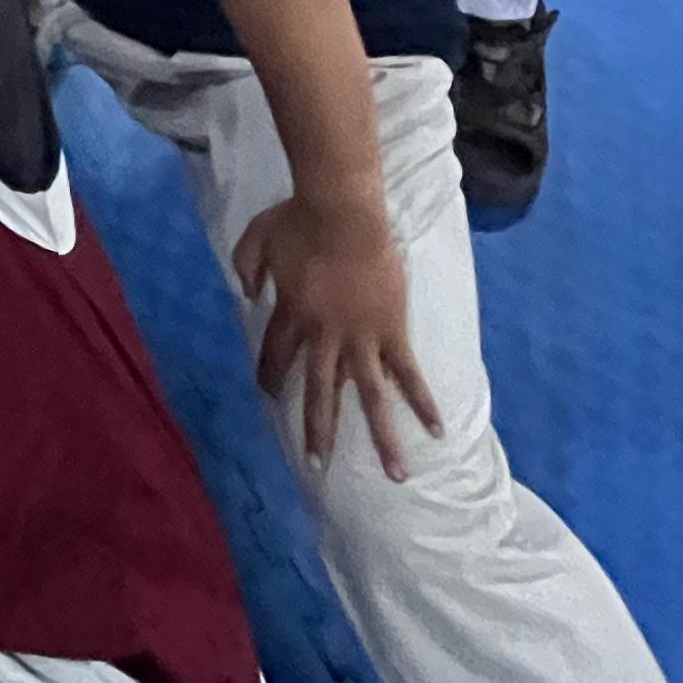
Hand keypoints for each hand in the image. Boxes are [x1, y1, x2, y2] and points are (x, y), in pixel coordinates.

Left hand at [233, 189, 441, 477]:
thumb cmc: (298, 218)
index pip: (275, 358)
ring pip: (370, 397)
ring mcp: (361, 338)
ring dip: (382, 437)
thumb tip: (247, 295)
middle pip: (320, 392)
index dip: (271, 378)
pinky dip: (422, 402)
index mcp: (291, 317)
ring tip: (395, 473)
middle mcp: (324, 337)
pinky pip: (408, 374)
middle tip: (317, 465)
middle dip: (318, 430)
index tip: (270, 396)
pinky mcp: (392, 331)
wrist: (342, 209)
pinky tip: (436, 430)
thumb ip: (246, 268)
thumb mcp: (255, 238)